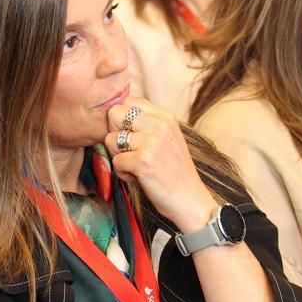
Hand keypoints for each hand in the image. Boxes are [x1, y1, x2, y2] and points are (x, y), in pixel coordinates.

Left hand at [105, 98, 216, 233]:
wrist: (190, 200)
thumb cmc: (174, 172)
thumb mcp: (167, 137)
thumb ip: (147, 123)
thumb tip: (116, 113)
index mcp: (165, 116)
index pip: (128, 101)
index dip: (122, 120)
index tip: (132, 137)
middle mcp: (159, 124)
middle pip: (114, 114)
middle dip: (115, 134)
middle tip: (128, 151)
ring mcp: (151, 141)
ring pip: (111, 139)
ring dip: (118, 157)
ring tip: (136, 166)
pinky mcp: (143, 160)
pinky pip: (116, 161)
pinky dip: (123, 173)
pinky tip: (139, 178)